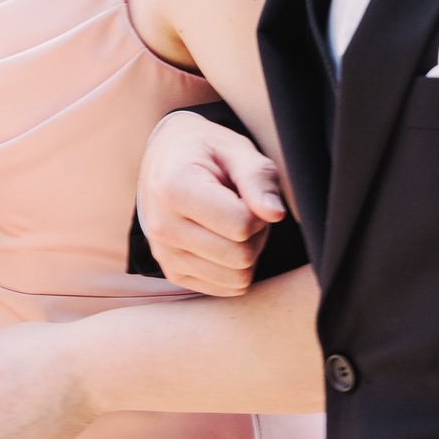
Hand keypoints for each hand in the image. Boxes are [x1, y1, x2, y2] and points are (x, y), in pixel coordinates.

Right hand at [137, 110, 284, 295]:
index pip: (241, 225)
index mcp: (174, 188)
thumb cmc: (206, 152)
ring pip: (237, 278)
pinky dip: (236, 267)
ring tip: (233, 222)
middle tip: (245, 207)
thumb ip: (258, 178)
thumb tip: (275, 214)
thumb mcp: (236, 149)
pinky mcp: (174, 273)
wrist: (165, 160)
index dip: (259, 210)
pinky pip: (227, 288)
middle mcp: (162, 227)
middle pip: (241, 256)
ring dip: (248, 252)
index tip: (247, 192)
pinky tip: (223, 239)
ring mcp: (165, 254)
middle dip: (256, 233)